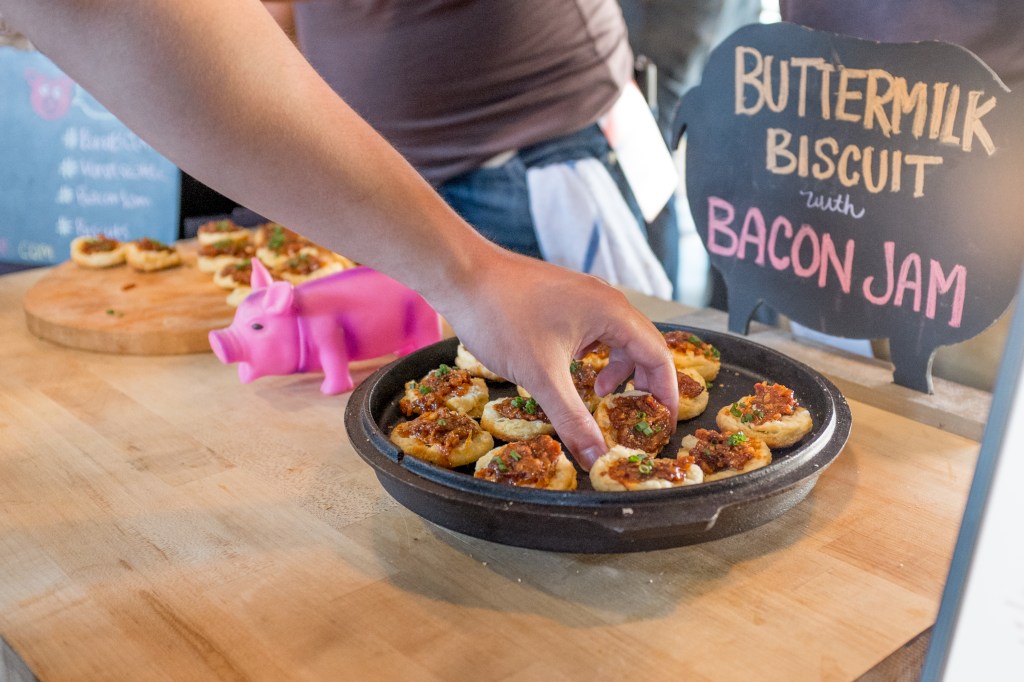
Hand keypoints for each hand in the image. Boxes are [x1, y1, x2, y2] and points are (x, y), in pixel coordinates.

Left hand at [437, 248, 677, 468]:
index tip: (664, 424)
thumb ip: (573, 419)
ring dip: (616, 369)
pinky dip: (593, 354)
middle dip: (643, 384)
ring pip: (616, 337)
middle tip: (637, 417)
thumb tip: (597, 457)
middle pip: (642, 345)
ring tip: (600, 396)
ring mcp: (583, 295)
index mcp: (612, 312)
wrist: (462, 275)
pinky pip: (594, 329)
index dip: (666, 393)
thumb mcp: (541, 377)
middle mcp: (604, 299)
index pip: (659, 356)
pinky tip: (572, 369)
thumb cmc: (501, 317)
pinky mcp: (562, 297)